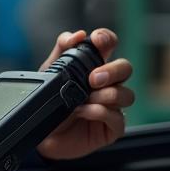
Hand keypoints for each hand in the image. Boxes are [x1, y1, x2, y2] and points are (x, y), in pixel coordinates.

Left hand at [37, 28, 133, 159]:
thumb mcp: (50, 73)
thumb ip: (61, 50)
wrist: (43, 135)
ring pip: (126, 94)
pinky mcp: (112, 127)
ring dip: (106, 95)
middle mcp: (106, 84)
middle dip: (112, 70)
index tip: (98, 41)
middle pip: (125, 68)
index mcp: (93, 66)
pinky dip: (101, 113)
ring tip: (84, 100)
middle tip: (93, 78)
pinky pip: (118, 118)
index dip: (107, 39)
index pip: (109, 45)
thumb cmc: (51, 102)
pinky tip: (84, 113)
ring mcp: (112, 106)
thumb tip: (77, 35)